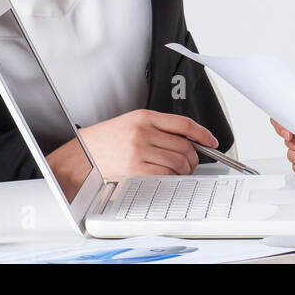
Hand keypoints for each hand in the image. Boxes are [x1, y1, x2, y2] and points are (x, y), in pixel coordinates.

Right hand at [77, 110, 219, 178]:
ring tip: (180, 172)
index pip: (183, 123)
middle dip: (194, 157)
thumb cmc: (106, 141)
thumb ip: (158, 128)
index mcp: (144, 117)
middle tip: (192, 163)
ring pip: (178, 161)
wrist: (82, 155)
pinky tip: (169, 177)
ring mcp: (139, 150)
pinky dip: (172, 177)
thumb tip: (186, 141)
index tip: (211, 140)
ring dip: (184, 170)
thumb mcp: (132, 123)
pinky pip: (165, 174)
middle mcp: (143, 132)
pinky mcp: (135, 169)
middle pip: (184, 145)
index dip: (202, 133)